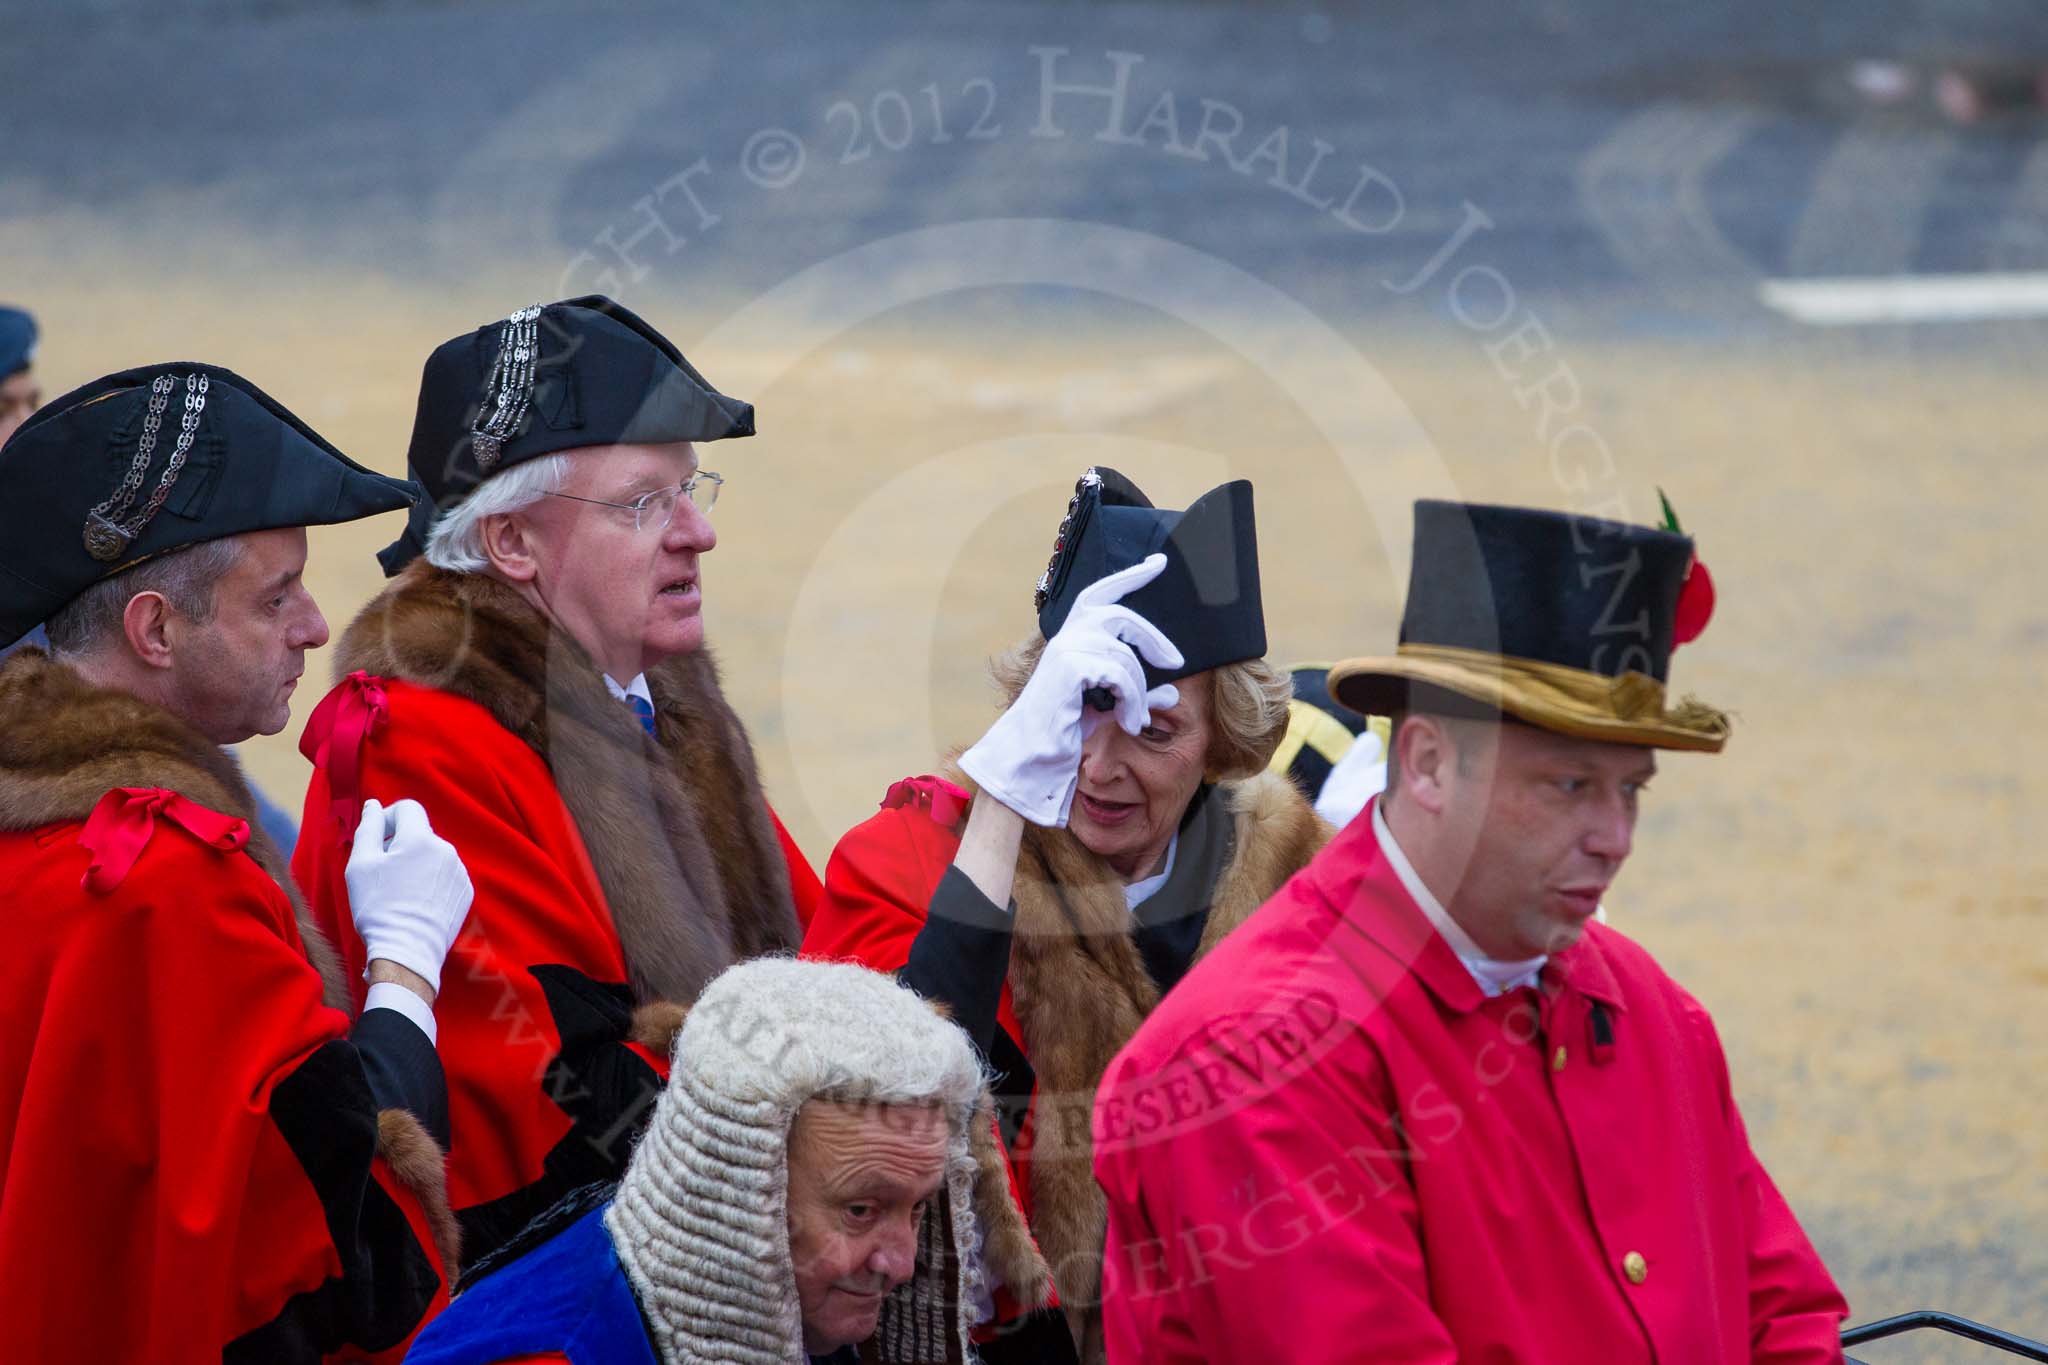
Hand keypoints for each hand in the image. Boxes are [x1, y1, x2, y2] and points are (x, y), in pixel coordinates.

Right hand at [345, 798, 472, 995]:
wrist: (407, 952)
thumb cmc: (378, 908)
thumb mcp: (361, 865)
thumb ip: (369, 828)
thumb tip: (374, 805)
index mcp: (421, 839)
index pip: (408, 808)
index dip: (389, 818)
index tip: (378, 839)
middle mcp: (446, 850)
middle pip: (420, 833)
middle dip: (400, 844)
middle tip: (382, 873)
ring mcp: (459, 872)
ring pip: (433, 855)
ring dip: (416, 863)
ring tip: (399, 892)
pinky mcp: (465, 892)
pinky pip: (445, 874)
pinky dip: (430, 881)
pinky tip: (416, 903)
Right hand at [959, 553, 1183, 824]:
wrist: (1034, 753)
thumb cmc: (1066, 728)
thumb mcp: (1109, 706)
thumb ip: (1138, 694)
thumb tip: (1174, 693)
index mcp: (1073, 635)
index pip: (1103, 593)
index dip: (1131, 576)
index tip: (1158, 562)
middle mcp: (1068, 634)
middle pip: (1123, 617)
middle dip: (1154, 638)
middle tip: (1176, 662)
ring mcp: (1067, 648)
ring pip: (1126, 657)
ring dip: (1139, 692)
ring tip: (1137, 721)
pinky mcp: (1071, 667)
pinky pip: (1120, 676)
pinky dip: (1132, 702)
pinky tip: (1129, 723)